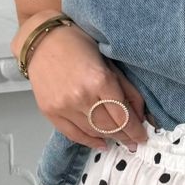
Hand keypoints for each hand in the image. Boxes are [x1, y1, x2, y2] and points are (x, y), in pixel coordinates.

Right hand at [25, 21, 152, 152]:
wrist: (42, 41)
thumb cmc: (77, 44)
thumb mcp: (109, 62)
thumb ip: (126, 89)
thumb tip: (140, 115)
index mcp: (100, 80)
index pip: (123, 116)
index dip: (135, 131)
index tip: (142, 136)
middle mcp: (81, 97)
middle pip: (110, 127)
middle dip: (125, 136)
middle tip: (133, 141)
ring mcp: (64, 107)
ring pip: (93, 132)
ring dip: (109, 138)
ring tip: (118, 139)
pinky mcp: (50, 112)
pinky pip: (73, 134)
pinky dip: (89, 141)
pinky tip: (100, 143)